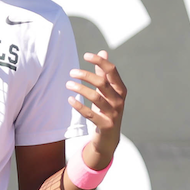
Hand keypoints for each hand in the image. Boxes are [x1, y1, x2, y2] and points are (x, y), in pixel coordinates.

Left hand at [66, 51, 126, 168]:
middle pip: (102, 83)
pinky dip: (79, 106)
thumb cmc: (106, 110)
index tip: (86, 55)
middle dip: (86, 75)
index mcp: (121, 90)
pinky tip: (70, 100)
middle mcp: (119, 101)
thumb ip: (105, 73)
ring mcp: (113, 114)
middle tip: (72, 72)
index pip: (112, 71)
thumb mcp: (107, 92)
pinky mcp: (105, 125)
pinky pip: (90, 114)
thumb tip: (103, 52)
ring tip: (68, 84)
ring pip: (96, 97)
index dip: (100, 61)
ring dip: (80, 89)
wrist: (109, 138)